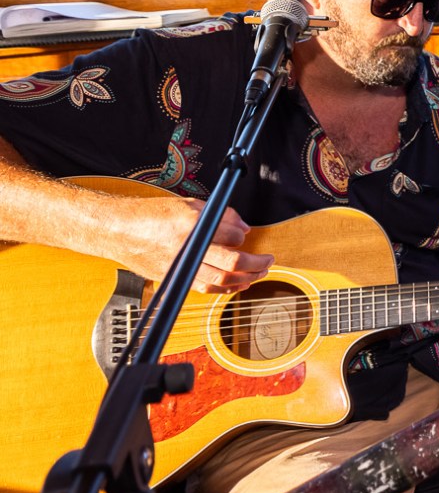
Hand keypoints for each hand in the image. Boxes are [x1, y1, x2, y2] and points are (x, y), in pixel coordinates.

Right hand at [112, 195, 272, 293]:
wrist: (117, 230)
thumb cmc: (150, 215)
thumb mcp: (187, 204)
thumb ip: (220, 215)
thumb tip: (243, 228)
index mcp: (191, 224)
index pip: (233, 235)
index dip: (243, 235)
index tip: (245, 234)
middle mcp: (187, 248)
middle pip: (233, 263)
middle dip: (257, 263)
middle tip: (268, 260)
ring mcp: (180, 266)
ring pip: (221, 280)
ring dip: (246, 279)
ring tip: (259, 274)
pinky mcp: (174, 278)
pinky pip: (205, 287)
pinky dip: (225, 288)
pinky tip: (238, 284)